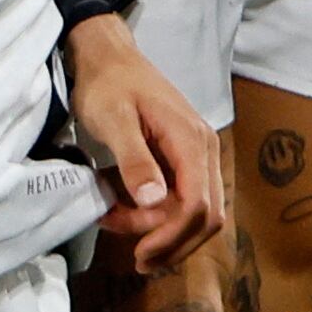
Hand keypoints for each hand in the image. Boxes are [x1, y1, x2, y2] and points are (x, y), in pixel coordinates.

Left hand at [65, 17, 225, 274]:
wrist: (107, 56)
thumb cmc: (107, 84)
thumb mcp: (113, 120)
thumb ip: (135, 159)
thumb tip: (154, 201)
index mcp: (191, 141)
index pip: (198, 205)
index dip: (172, 238)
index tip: (140, 255)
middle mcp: (204, 150)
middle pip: (205, 217)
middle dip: (168, 241)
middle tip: (128, 249)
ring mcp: (196, 155)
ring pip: (193, 213)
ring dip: (158, 229)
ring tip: (114, 220)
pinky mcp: (182, 159)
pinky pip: (180, 199)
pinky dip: (154, 214)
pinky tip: (122, 208)